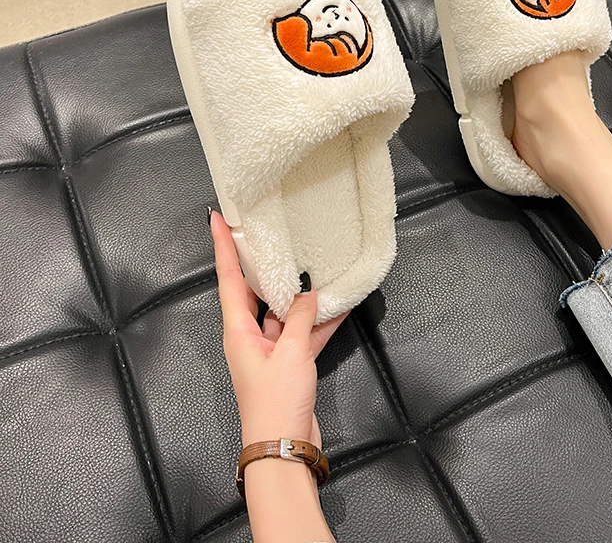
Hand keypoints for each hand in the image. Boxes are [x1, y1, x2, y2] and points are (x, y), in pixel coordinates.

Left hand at [211, 211, 348, 447]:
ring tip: (314, 265)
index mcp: (238, 331)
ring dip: (300, 295)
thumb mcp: (292, 354)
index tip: (218, 219)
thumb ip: (301, 319)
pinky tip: (339, 305)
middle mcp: (249, 336)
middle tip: (268, 233)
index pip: (228, 279)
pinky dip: (319, 322)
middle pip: (254, 291)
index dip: (223, 248)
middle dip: (261, 264)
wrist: (283, 446)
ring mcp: (269, 350)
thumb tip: (309, 295)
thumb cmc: (276, 400)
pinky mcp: (289, 364)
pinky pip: (303, 334)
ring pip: (284, 312)